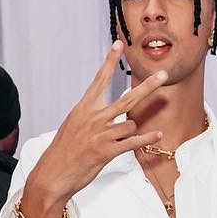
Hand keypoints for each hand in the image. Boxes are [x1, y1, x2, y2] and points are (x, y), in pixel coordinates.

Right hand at [16, 42, 166, 217]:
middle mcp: (93, 118)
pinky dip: (146, 139)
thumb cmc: (62, 151)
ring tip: (125, 137)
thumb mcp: (72, 125)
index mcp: (84, 108)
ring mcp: (101, 135)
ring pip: (130, 124)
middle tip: (163, 75)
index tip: (119, 44)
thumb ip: (89, 115)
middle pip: (127, 99)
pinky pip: (132, 143)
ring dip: (133, 130)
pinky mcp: (106, 151)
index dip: (110, 61)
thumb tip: (102, 108)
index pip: (100, 80)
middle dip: (148, 86)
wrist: (53, 173)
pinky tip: (157, 134)